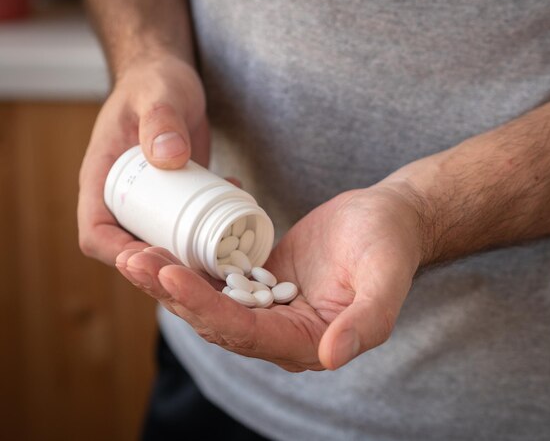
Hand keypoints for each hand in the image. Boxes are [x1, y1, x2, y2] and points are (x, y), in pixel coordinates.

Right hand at [78, 56, 209, 263]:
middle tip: (205, 259)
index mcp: (101, 178)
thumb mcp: (159, 95)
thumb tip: (167, 156)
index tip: (154, 258)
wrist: (170, 79)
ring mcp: (149, 198)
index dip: (118, 254)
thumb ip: (161, 118)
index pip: (95, 232)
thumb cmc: (154, 81)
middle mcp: (121, 195)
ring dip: (193, 246)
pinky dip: (210, 220)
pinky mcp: (174, 195)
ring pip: (162, 238)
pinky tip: (235, 196)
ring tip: (226, 237)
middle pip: (132, 246)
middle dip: (166, 261)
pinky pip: (187, 220)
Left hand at [115, 182, 423, 370]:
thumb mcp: (386, 281)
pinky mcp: (260, 280)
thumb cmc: (390, 247)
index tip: (169, 274)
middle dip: (172, 293)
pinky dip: (189, 263)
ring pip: (209, 300)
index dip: (204, 307)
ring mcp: (267, 306)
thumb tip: (331, 357)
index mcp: (307, 342)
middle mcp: (281, 332)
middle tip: (133, 259)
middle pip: (214, 320)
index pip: (244, 333)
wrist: (388, 219)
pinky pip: (218, 277)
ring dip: (170, 279)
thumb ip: (366, 323)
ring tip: (134, 252)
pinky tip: (160, 242)